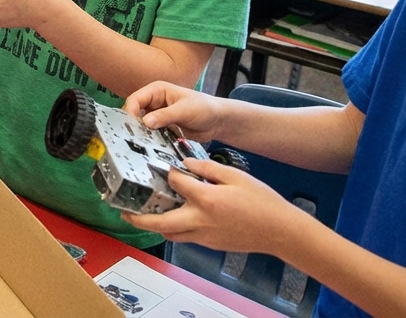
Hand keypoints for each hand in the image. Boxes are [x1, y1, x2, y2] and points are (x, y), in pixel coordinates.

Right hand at [122, 81, 226, 142]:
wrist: (218, 122)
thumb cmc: (205, 108)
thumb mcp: (185, 110)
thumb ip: (165, 115)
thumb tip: (145, 122)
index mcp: (157, 91)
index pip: (135, 99)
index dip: (130, 111)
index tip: (130, 125)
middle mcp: (154, 102)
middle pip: (134, 112)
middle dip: (133, 124)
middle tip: (134, 137)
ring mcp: (157, 116)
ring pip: (140, 124)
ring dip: (141, 133)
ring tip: (142, 143)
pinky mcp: (161, 128)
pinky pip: (150, 133)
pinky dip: (149, 139)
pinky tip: (150, 146)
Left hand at [123, 158, 309, 255]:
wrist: (281, 231)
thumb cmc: (262, 202)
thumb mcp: (235, 176)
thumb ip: (207, 167)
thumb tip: (186, 162)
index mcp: (206, 199)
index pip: (175, 183)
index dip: (165, 172)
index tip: (158, 166)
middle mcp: (200, 220)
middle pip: (160, 222)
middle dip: (138, 218)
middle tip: (124, 211)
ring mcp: (204, 235)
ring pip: (170, 234)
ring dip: (154, 226)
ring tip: (143, 215)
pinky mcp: (210, 243)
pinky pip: (185, 237)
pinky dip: (174, 229)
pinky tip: (174, 218)